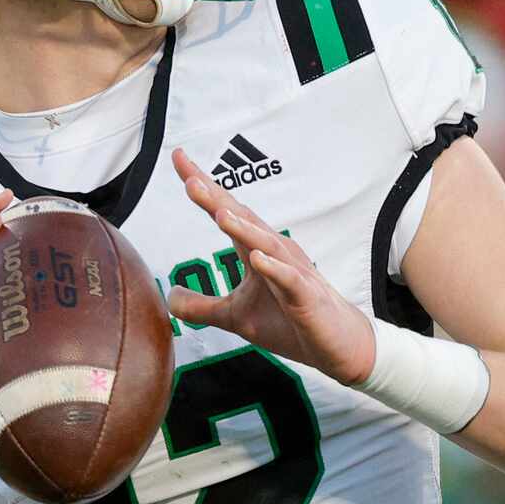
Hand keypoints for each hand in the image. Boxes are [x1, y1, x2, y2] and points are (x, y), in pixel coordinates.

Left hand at [165, 148, 375, 382]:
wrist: (334, 345)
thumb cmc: (289, 322)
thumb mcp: (236, 317)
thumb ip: (202, 307)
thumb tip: (170, 296)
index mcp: (256, 249)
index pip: (225, 211)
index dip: (203, 186)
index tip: (179, 157)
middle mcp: (274, 252)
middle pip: (243, 219)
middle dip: (217, 198)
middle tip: (190, 178)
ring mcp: (292, 273)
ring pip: (266, 244)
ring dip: (244, 228)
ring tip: (218, 214)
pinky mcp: (306, 297)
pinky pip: (290, 280)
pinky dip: (274, 269)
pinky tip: (257, 259)